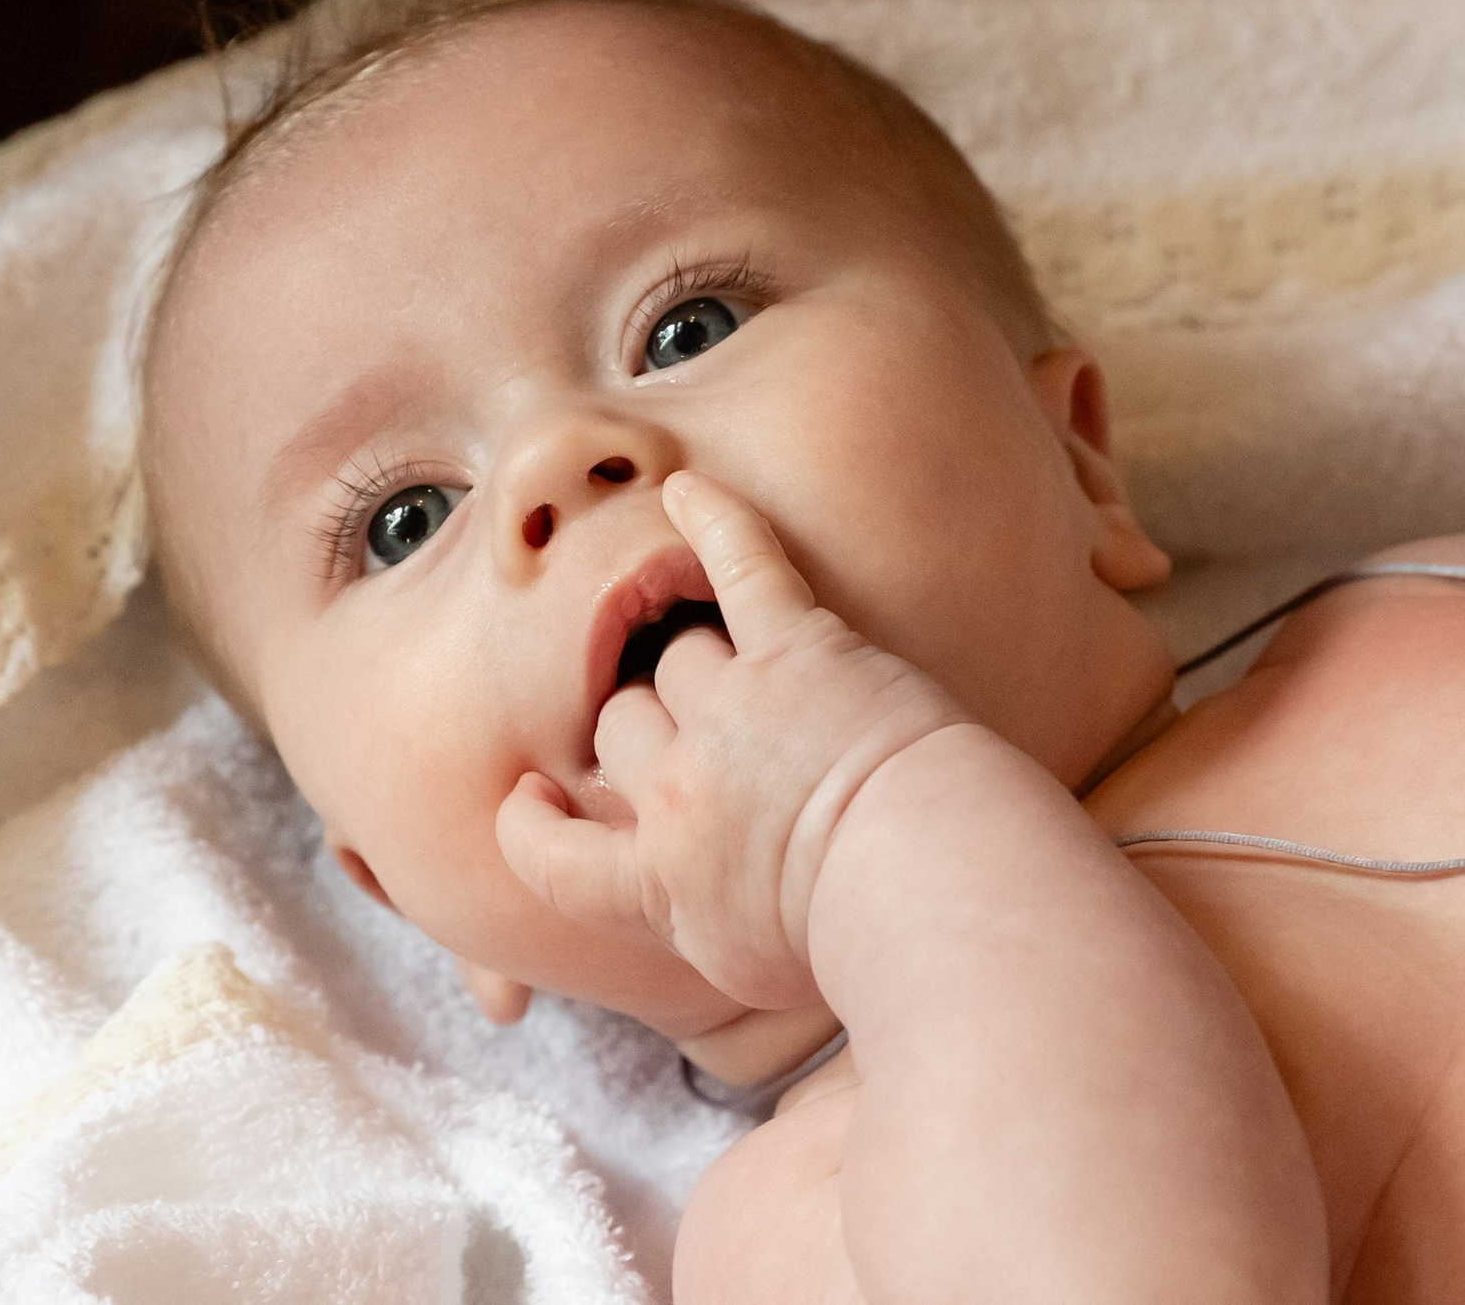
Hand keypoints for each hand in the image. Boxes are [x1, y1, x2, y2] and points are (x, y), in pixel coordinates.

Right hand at [494, 471, 977, 1009]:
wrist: (938, 879)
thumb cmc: (866, 948)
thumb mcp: (747, 973)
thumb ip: (686, 927)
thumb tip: (673, 916)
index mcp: (652, 879)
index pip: (549, 849)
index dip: (531, 827)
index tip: (526, 808)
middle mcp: (673, 784)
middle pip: (618, 733)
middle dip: (646, 738)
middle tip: (700, 751)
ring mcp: (734, 705)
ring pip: (669, 659)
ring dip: (693, 664)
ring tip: (732, 677)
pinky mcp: (800, 645)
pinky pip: (743, 566)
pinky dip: (713, 522)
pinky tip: (685, 490)